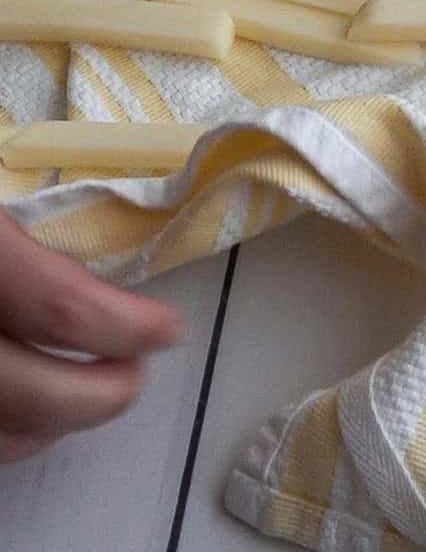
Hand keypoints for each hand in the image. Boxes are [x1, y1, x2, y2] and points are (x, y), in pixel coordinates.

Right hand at [0, 210, 181, 461]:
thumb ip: (22, 234)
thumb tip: (94, 268)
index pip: (57, 305)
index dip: (125, 325)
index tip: (165, 328)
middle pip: (23, 390)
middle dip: (94, 397)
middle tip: (133, 378)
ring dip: (47, 427)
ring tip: (89, 395)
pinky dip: (2, 435)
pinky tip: (23, 412)